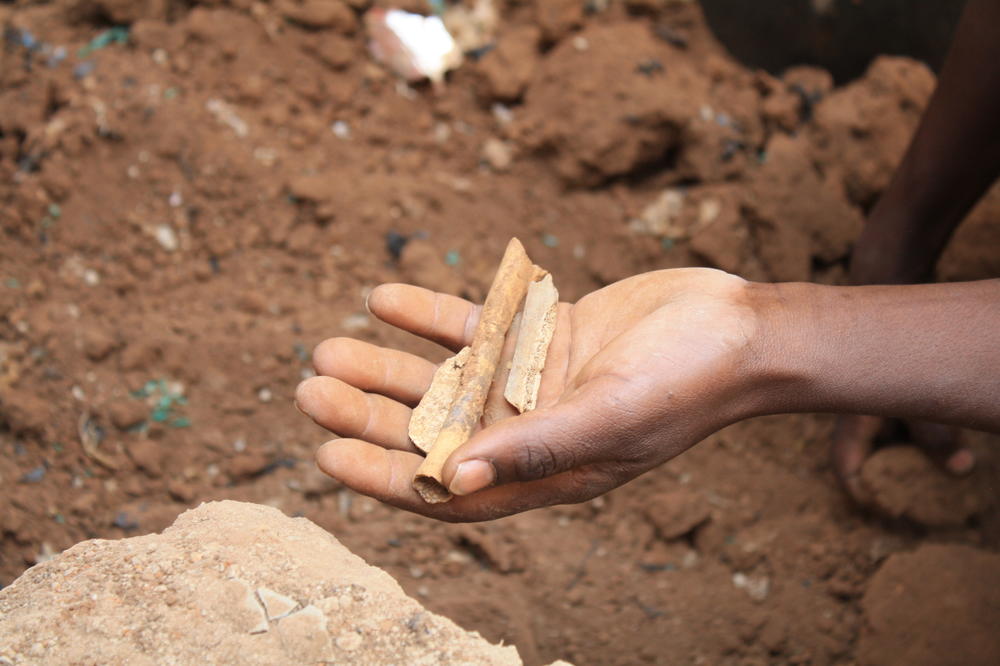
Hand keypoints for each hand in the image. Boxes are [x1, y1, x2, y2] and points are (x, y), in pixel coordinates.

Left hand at [295, 268, 763, 520]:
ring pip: (443, 377)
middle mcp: (533, 432)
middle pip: (432, 429)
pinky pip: (474, 327)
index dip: (386, 476)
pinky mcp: (543, 336)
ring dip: (387, 364)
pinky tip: (382, 297)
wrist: (741, 324)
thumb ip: (535, 446)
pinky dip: (430, 315)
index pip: (449, 488)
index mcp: (547, 472)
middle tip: (309, 389)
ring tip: (327, 348)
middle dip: (370, 413)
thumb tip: (451, 480)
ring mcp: (535, 383)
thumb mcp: (611, 413)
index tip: (328, 453)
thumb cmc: (690, 379)